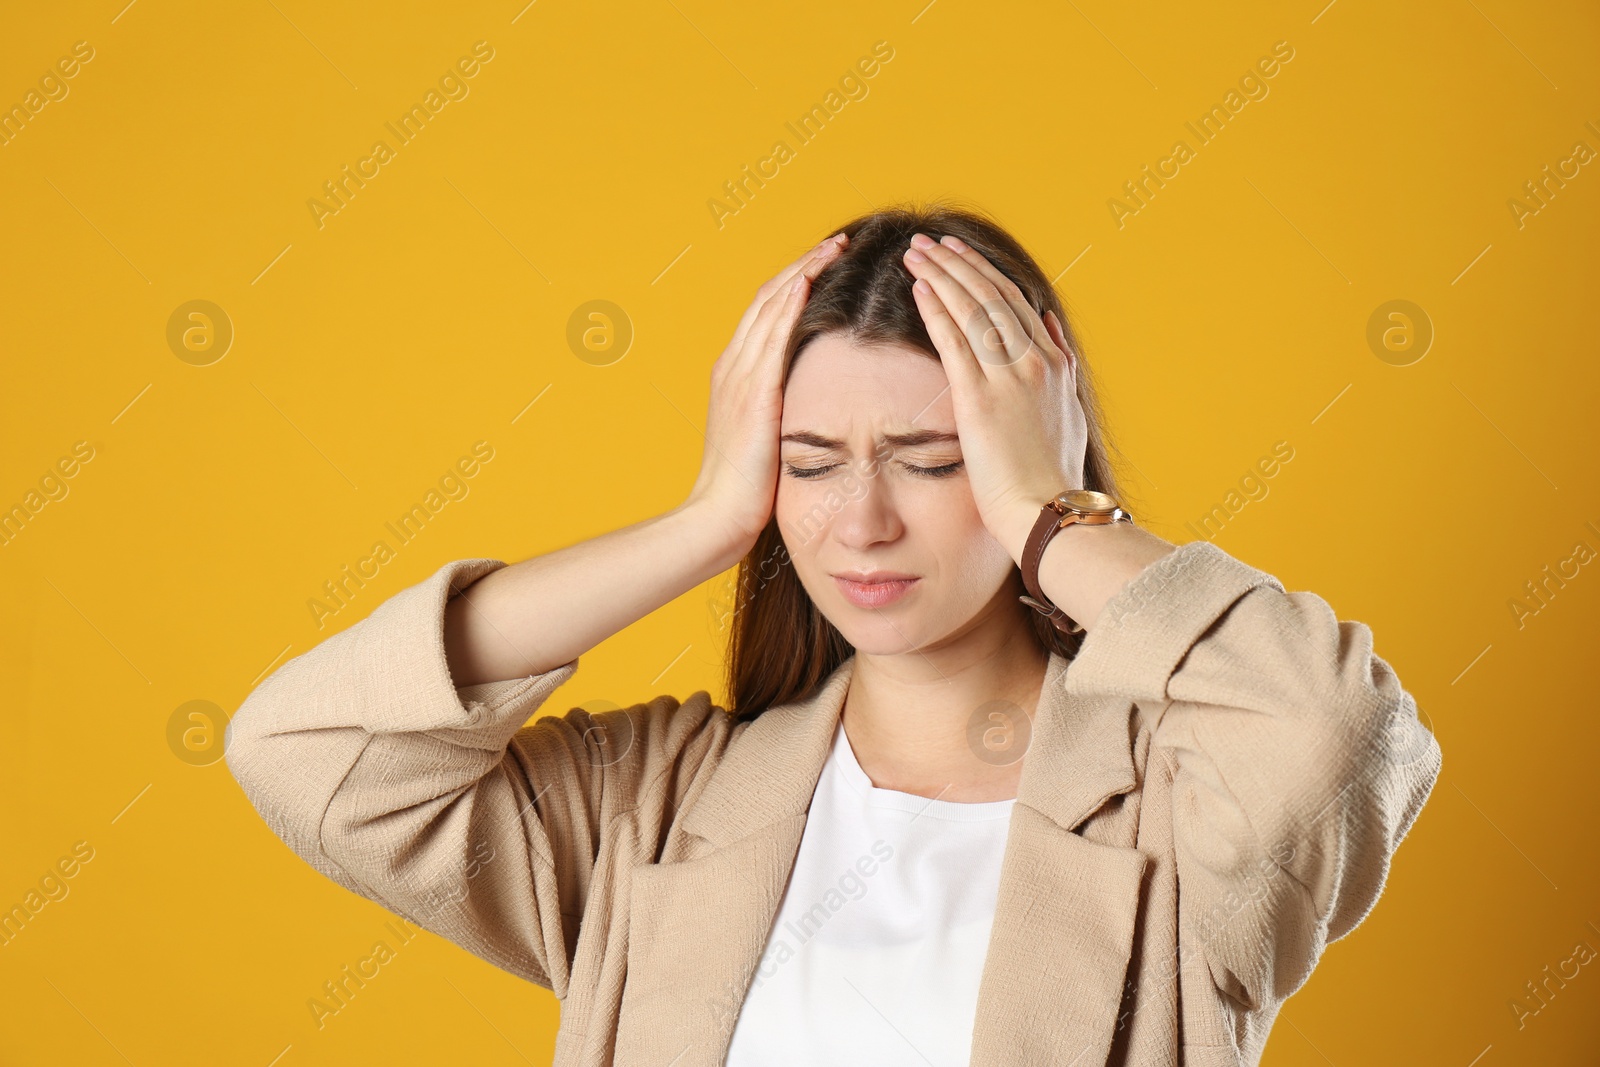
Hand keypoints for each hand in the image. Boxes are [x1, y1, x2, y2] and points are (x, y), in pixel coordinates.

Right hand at [683, 231, 849, 559]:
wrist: (718, 517)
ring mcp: (738, 378)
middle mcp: (732, 367)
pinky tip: (809, 281)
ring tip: (833, 248)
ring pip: (770, 307)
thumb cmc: (746, 489)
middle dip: (803, 265)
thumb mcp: (765, 437)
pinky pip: (771, 339)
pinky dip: (789, 305)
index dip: (795, 281)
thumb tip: (809, 400)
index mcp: (735, 374)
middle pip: (768, 297)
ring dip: (802, 272)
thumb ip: (780, 410)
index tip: (826, 261)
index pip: (767, 312)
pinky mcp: (752, 396)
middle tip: (837, 241)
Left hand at [900, 231, 1087, 559]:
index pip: (1015, 302)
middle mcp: (1034, 361)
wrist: (1048, 510)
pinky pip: (955, 340)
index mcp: (1054, 364)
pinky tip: (918, 287)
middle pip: (991, 295)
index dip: (983, 273)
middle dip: (956, 263)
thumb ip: (1060, 366)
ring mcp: (1008, 377)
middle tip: (927, 242)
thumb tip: (1048, 327)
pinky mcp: (980, 398)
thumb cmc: (1052, 474)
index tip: (959, 254)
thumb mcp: (1068, 412)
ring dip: (941, 274)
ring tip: (914, 253)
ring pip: (971, 309)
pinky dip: (936, 308)